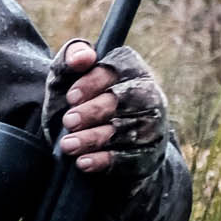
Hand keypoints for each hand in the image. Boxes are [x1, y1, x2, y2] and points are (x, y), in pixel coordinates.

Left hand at [54, 40, 168, 173]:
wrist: (96, 143)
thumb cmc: (82, 100)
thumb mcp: (70, 77)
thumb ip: (71, 58)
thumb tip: (82, 57)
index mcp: (131, 69)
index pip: (117, 70)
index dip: (93, 82)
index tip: (71, 96)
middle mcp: (148, 94)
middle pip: (124, 101)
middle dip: (93, 111)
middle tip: (68, 121)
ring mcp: (153, 125)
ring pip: (126, 130)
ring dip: (94, 138)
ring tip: (68, 145)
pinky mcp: (150, 153)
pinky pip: (131, 157)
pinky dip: (105, 160)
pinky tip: (84, 162)